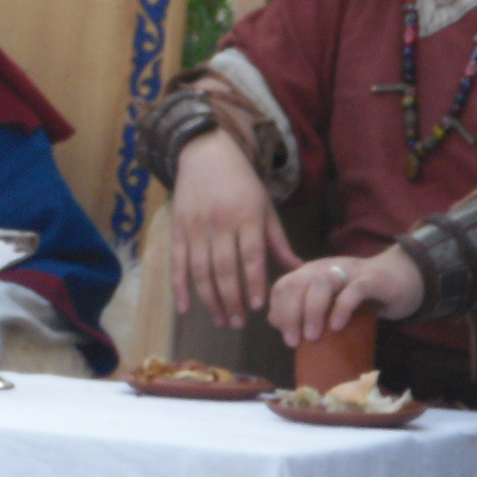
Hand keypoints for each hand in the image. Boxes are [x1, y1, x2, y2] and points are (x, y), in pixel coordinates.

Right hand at [168, 129, 300, 326]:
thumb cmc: (242, 183)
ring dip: (210, 299)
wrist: (205, 153)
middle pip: (225, 268)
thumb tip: (299, 270)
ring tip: (221, 320)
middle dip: (232, 299)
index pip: (252, 255)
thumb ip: (278, 241)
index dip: (255, 282)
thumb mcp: (265, 207)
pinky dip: (179, 287)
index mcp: (246, 216)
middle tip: (239, 323)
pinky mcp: (177, 228)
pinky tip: (185, 308)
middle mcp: (220, 222)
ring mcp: (195, 226)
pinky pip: (178, 262)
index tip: (260, 306)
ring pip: (201, 270)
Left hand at [268, 246, 423, 346]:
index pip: (283, 285)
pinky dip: (341, 308)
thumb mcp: (330, 302)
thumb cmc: (362, 296)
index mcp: (311, 272)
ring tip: (312, 336)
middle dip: (289, 313)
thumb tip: (276, 321)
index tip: (283, 334)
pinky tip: (337, 326)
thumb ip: (304, 308)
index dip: (278, 309)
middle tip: (294, 341)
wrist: (404, 278)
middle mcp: (325, 268)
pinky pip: (353, 289)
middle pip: (297, 283)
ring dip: (311, 311)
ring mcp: (348, 271)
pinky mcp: (372, 279)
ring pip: (321, 283)